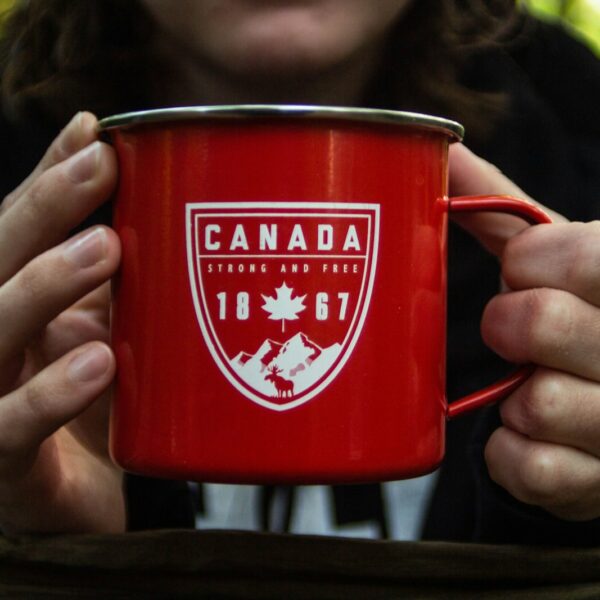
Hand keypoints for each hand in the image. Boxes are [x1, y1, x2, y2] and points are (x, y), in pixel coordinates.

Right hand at [0, 113, 122, 533]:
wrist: (76, 512)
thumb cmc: (92, 415)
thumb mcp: (107, 338)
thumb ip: (116, 293)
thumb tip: (155, 224)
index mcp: (13, 310)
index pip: (19, 232)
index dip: (49, 180)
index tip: (95, 133)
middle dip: (45, 209)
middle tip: (100, 164)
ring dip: (44, 285)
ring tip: (105, 248)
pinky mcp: (2, 467)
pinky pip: (13, 428)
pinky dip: (52, 394)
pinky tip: (98, 363)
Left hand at [450, 143, 599, 521]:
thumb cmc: (584, 317)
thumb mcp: (561, 256)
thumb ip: (504, 208)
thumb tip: (443, 150)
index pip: (577, 256)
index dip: (529, 267)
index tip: (530, 275)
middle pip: (538, 324)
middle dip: (512, 326)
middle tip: (520, 332)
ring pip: (536, 403)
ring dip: (515, 395)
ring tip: (537, 386)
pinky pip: (530, 467)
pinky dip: (511, 452)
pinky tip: (530, 436)